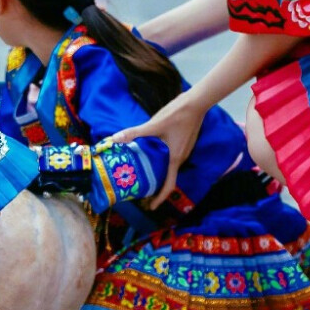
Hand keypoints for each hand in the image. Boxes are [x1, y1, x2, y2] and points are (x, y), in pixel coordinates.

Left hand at [109, 91, 206, 207]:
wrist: (196, 103)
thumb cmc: (176, 115)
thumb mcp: (153, 124)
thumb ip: (134, 133)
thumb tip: (114, 138)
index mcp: (175, 158)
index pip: (169, 185)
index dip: (160, 198)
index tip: (151, 207)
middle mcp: (181, 157)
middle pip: (169, 177)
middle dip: (157, 187)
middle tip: (143, 191)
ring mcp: (184, 150)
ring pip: (170, 166)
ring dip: (160, 173)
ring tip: (145, 175)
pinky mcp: (184, 142)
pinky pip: (172, 157)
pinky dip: (163, 162)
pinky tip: (153, 155)